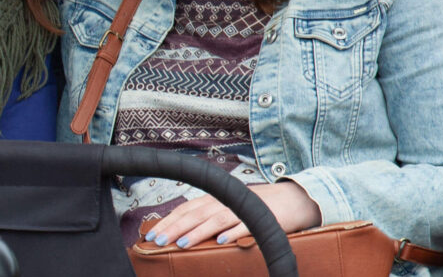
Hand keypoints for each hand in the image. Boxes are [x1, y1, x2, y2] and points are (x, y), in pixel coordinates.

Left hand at [144, 181, 320, 248]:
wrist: (291, 199)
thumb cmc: (253, 207)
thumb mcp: (226, 209)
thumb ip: (206, 217)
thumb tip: (181, 232)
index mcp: (214, 199)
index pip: (185, 209)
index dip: (168, 221)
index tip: (151, 234)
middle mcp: (224, 201)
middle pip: (195, 214)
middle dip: (175, 227)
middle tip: (158, 240)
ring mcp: (242, 208)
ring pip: (215, 220)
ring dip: (197, 231)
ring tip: (182, 243)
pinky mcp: (260, 217)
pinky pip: (244, 225)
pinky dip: (232, 232)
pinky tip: (221, 241)